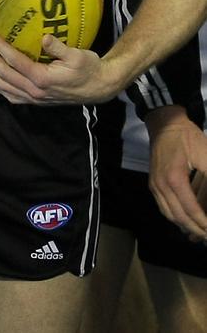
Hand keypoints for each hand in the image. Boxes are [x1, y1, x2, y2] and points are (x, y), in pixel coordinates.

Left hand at [0, 31, 114, 104]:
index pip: (14, 61)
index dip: (0, 47)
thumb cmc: (89, 68)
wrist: (99, 88)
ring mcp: (35, 98)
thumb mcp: (77, 55)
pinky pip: (14, 97)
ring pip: (6, 87)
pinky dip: (1, 89)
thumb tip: (44, 38)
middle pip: (4, 75)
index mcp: (42, 78)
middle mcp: (35, 91)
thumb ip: (59, 47)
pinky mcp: (38, 101)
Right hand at [146, 106, 206, 240]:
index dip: (205, 224)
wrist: (164, 122)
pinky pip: (163, 207)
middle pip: (179, 217)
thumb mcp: (205, 154)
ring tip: (200, 232)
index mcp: (175, 179)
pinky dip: (175, 217)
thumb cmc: (187, 137)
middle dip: (196, 230)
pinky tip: (186, 219)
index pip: (192, 211)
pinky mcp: (153, 182)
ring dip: (185, 226)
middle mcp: (161, 186)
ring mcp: (154, 185)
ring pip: (169, 215)